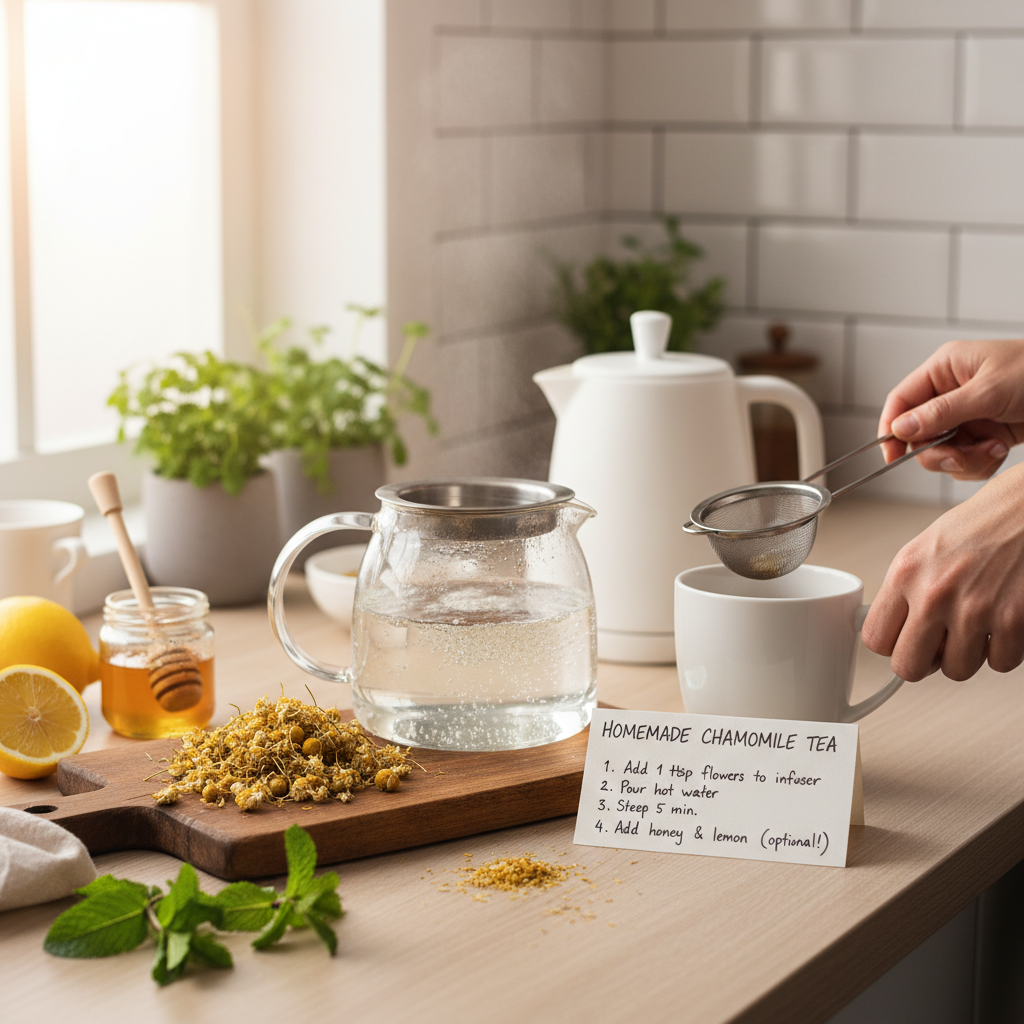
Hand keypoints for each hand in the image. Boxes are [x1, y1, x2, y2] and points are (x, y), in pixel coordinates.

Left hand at [862, 464, 1023, 680]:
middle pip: (908, 668)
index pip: (875, 640)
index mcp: (905, 575)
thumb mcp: (923, 551)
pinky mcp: (1012, 621)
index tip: (903, 641)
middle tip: (936, 646)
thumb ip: (904, 592)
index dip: (891, 646)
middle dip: (923, 662)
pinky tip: (1001, 622)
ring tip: (974, 625)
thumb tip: (892, 630)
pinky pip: (998, 663)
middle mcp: (934, 594)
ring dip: (966, 655)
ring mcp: (974, 610)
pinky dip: (1002, 649)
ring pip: (956, 671)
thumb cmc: (980, 525)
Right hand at [879, 339, 1023, 478]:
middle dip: (939, 452)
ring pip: (942, 452)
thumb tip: (902, 429)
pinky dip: (980, 464)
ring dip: (965, 460)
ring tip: (992, 451)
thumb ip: (942, 412)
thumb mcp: (989, 391)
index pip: (900, 401)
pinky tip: (1000, 452)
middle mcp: (950, 392)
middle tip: (960, 457)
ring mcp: (967, 415)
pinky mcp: (984, 433)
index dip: (891, 430)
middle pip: (918, 434)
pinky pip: (965, 459)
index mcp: (944, 369)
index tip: (891, 458)